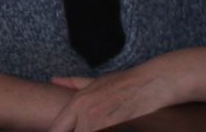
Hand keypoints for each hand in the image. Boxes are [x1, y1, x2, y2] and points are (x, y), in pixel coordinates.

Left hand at [47, 66, 177, 131]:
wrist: (152, 84)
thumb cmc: (124, 82)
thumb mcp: (95, 81)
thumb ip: (73, 83)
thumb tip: (53, 79)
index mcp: (78, 103)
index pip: (56, 129)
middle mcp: (86, 115)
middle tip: (90, 128)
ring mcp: (102, 125)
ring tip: (103, 126)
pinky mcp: (117, 128)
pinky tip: (117, 127)